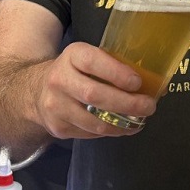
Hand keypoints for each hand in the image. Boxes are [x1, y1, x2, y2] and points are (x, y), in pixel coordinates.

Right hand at [34, 41, 158, 139]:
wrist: (36, 91)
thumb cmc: (75, 71)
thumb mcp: (88, 58)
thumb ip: (112, 65)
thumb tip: (152, 83)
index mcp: (72, 56)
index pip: (92, 62)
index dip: (116, 73)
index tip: (138, 83)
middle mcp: (59, 80)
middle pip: (95, 95)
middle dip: (127, 103)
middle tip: (149, 107)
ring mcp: (56, 106)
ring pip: (93, 121)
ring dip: (122, 124)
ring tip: (139, 121)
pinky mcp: (58, 127)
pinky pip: (89, 133)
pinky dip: (110, 132)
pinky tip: (122, 127)